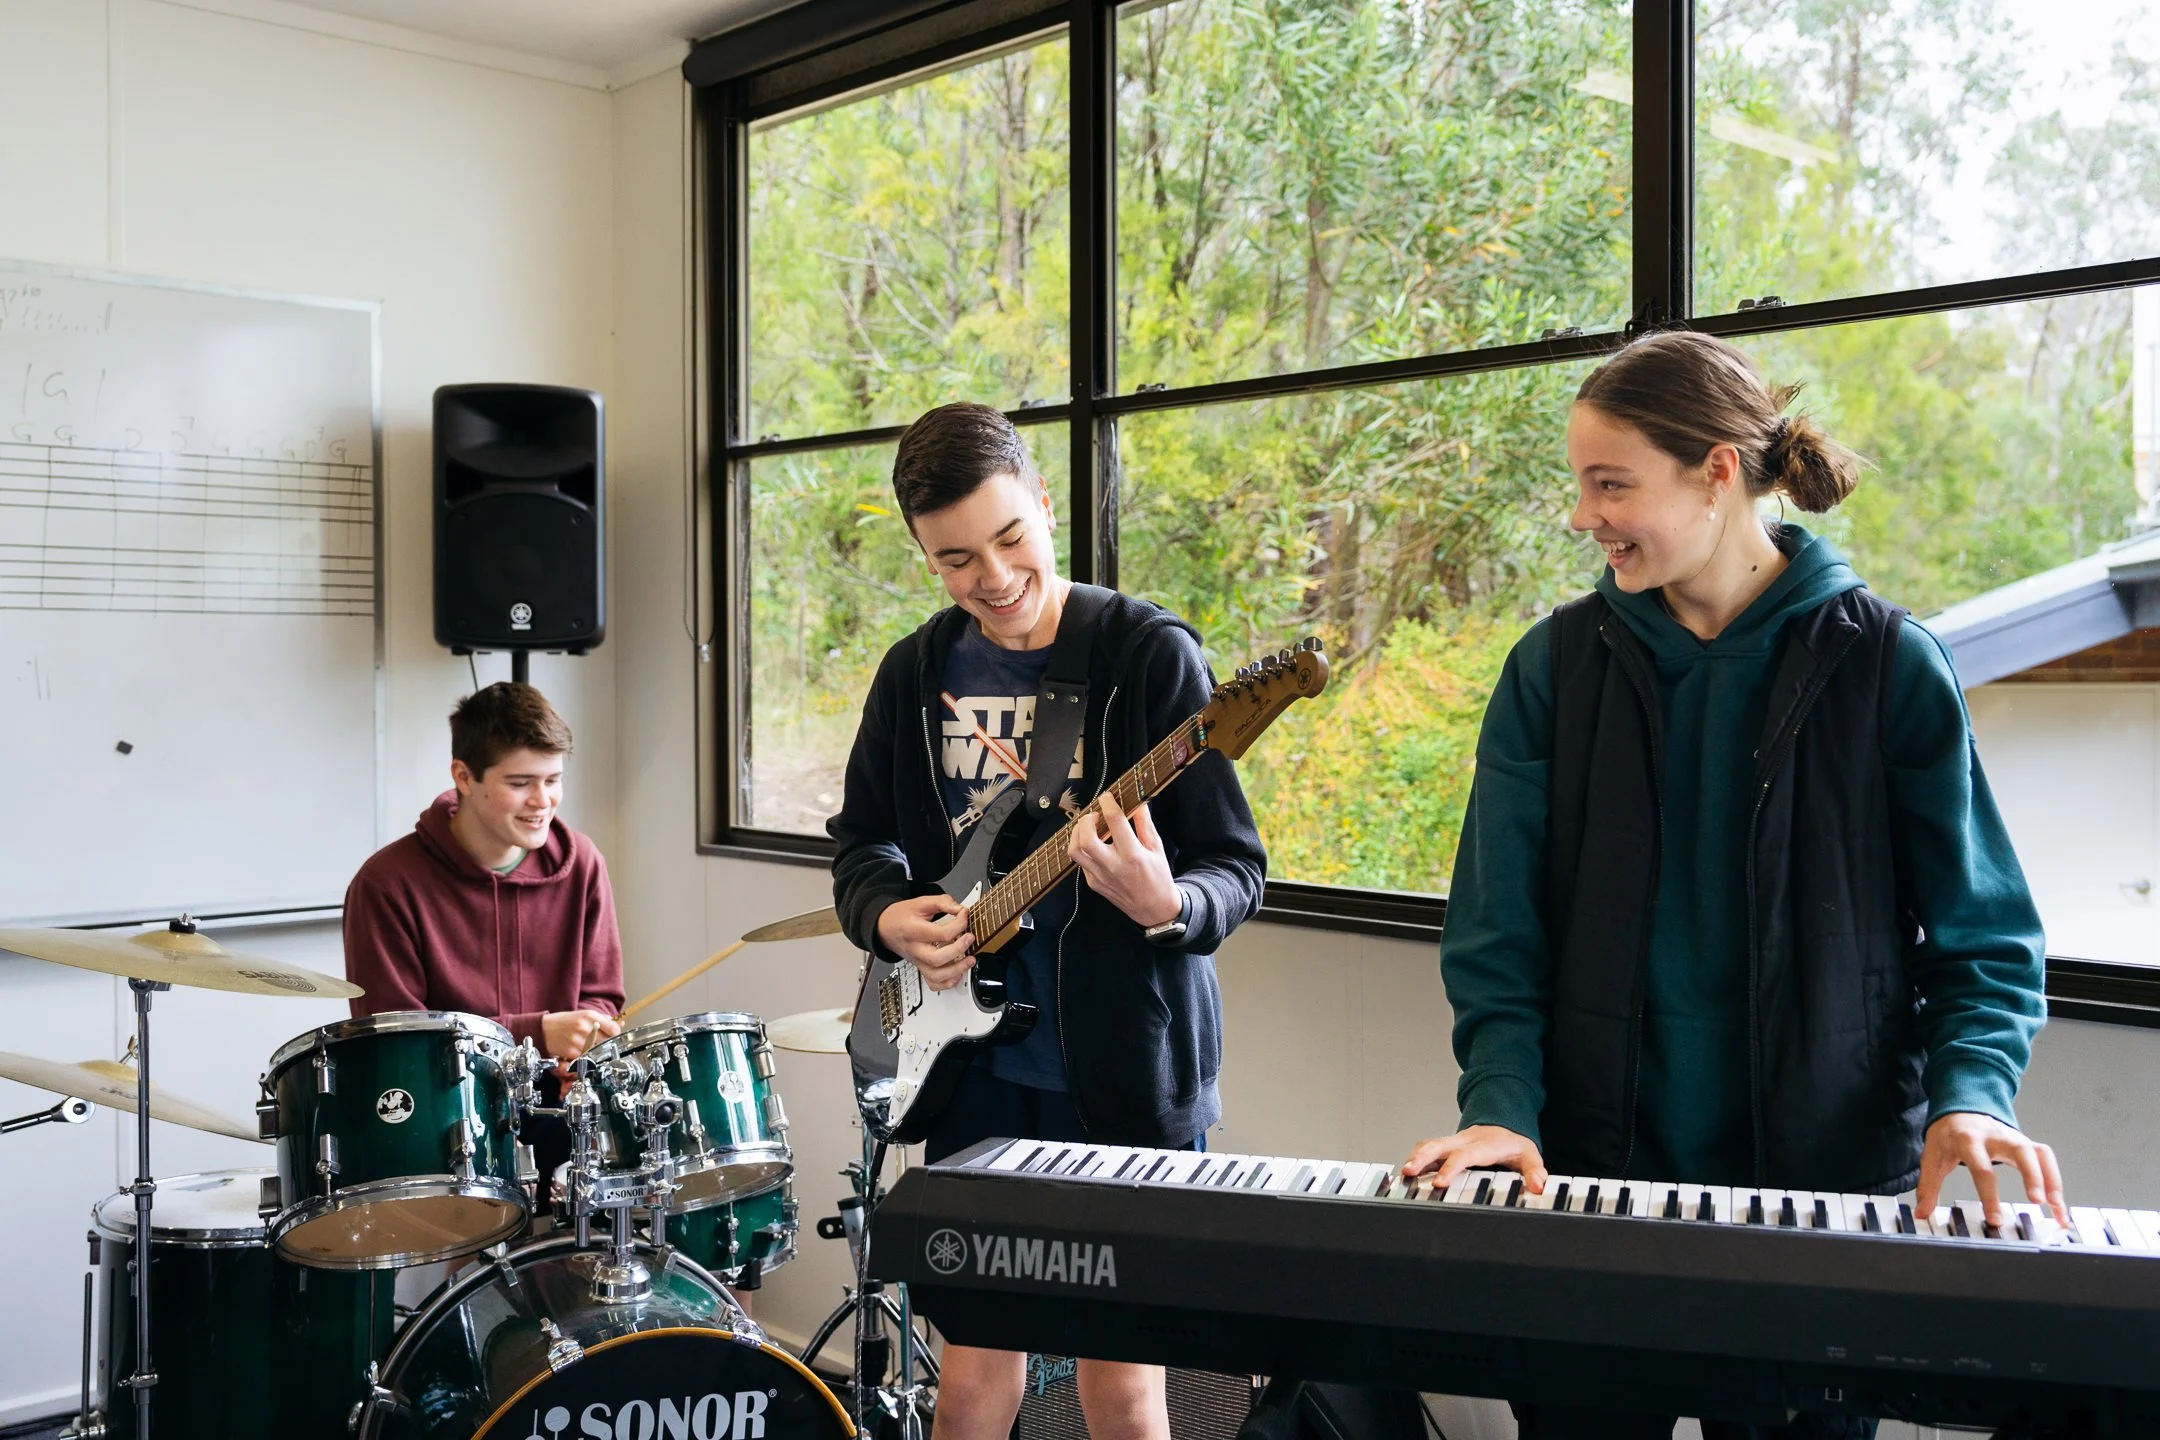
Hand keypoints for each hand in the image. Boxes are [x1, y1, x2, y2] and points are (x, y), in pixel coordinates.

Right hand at [541, 1008, 620, 1062]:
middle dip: (607, 1044)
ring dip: (598, 1053)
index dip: (616, 1035)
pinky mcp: (572, 1052)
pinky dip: (587, 1058)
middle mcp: (585, 1027)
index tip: (612, 1037)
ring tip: (592, 1049)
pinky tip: (583, 1054)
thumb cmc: (564, 1022)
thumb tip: (620, 1024)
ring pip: (598, 1051)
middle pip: (607, 1041)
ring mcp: (579, 1041)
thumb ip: (602, 1020)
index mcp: (590, 1016)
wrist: (542, 1030)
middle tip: (603, 1045)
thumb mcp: (583, 1015)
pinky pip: (587, 1058)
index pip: (614, 1029)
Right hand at [876, 894, 975, 991]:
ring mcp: (917, 961)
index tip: (964, 915)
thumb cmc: (902, 916)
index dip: (959, 924)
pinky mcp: (921, 968)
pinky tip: (957, 973)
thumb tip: (960, 909)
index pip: (940, 933)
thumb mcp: (920, 902)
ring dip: (956, 970)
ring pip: (936, 976)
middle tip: (970, 938)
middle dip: (958, 950)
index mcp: (913, 931)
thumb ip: (942, 902)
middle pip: (936, 959)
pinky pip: (932, 983)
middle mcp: (915, 949)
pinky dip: (946, 983)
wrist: (885, 927)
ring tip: (970, 960)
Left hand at [1068, 793, 1181, 927]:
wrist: (1154, 908)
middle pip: (1086, 838)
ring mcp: (1100, 876)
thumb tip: (1138, 803)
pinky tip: (1094, 845)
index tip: (1107, 797)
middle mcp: (1113, 866)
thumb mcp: (1157, 848)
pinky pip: (1081, 862)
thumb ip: (1145, 824)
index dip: (1108, 803)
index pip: (1114, 821)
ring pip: (1075, 851)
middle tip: (1094, 815)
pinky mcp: (1093, 884)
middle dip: (1086, 820)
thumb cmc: (1158, 876)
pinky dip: (1083, 848)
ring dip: (1077, 834)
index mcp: (1132, 854)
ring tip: (1088, 827)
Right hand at [1400, 1125, 1548, 1193]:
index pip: (1464, 1155)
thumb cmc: (1513, 1143)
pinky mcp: (1446, 1145)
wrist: (1505, 1124)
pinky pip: (1427, 1147)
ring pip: (1429, 1144)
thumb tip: (1539, 1186)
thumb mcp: (1530, 1155)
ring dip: (1415, 1157)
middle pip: (1439, 1145)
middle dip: (1422, 1158)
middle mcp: (1465, 1140)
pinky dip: (1416, 1157)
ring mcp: (1453, 1141)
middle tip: (1409, 1172)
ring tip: (1404, 1174)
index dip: (1450, 1168)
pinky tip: (1408, 1171)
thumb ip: (1535, 1171)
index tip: (1439, 1183)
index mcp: (1484, 1144)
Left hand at [1915, 1112, 2067, 1228]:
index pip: (1981, 1167)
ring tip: (2057, 1209)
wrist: (1960, 1108)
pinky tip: (2058, 1205)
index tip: (1996, 1219)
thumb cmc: (1948, 1135)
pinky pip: (2045, 1159)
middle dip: (2032, 1176)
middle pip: (2020, 1151)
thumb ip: (1928, 1185)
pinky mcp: (2025, 1143)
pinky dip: (2055, 1180)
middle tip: (2038, 1202)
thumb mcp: (1932, 1156)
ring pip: (2039, 1154)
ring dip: (2051, 1180)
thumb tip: (1921, 1213)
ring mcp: (2014, 1138)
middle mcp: (1996, 1136)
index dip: (1989, 1194)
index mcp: (1969, 1140)